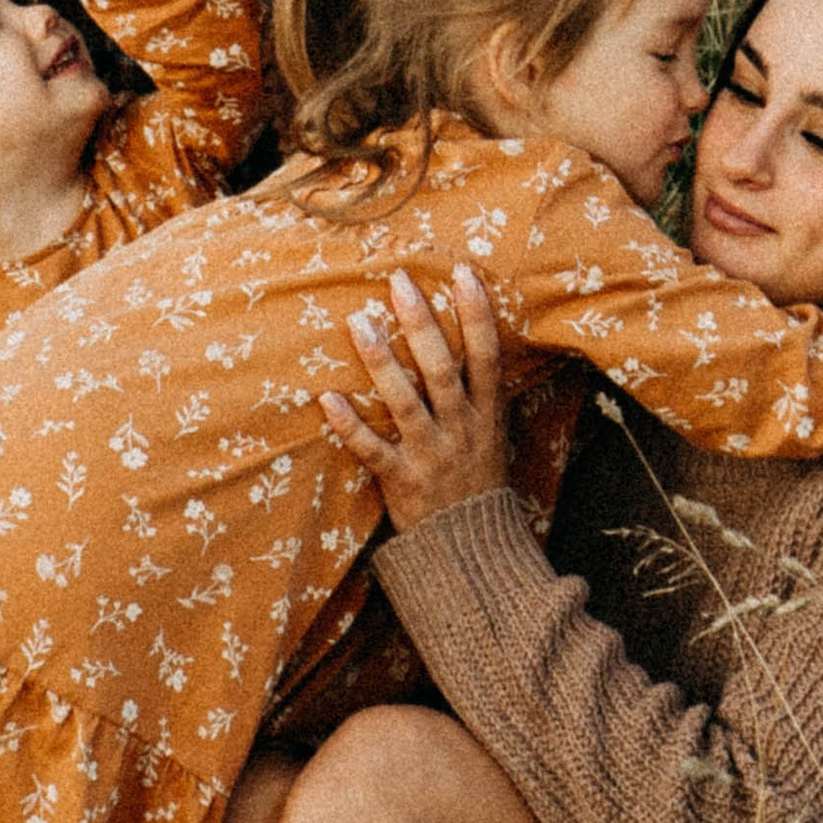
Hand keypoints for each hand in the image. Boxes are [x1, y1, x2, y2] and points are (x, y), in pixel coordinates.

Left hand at [320, 268, 507, 529]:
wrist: (473, 550)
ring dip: (381, 362)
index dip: (478, 314)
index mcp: (487, 415)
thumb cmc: (478, 481)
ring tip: (359, 321)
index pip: (488, 356)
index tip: (463, 272)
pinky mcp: (402, 482)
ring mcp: (431, 456)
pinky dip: (350, 426)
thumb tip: (478, 337)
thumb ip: (482, 393)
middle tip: (399, 280)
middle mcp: (462, 430)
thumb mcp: (494, 435)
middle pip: (442, 370)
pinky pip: (373, 450)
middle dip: (421, 324)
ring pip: (406, 403)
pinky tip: (327, 398)